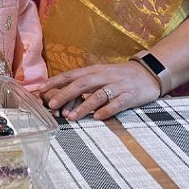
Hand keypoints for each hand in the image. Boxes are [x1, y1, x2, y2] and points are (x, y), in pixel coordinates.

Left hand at [39, 61, 160, 119]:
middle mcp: (104, 76)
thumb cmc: (119, 76)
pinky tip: (98, 117)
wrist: (148, 72)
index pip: (71, 75)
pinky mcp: (130, 95)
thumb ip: (83, 83)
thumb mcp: (100, 75)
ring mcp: (117, 85)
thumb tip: (60, 94)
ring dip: (83, 106)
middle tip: (52, 104)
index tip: (40, 90)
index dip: (55, 82)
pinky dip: (107, 110)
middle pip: (82, 83)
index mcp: (94, 70)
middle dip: (65, 93)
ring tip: (71, 116)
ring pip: (98, 95)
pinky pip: (117, 103)